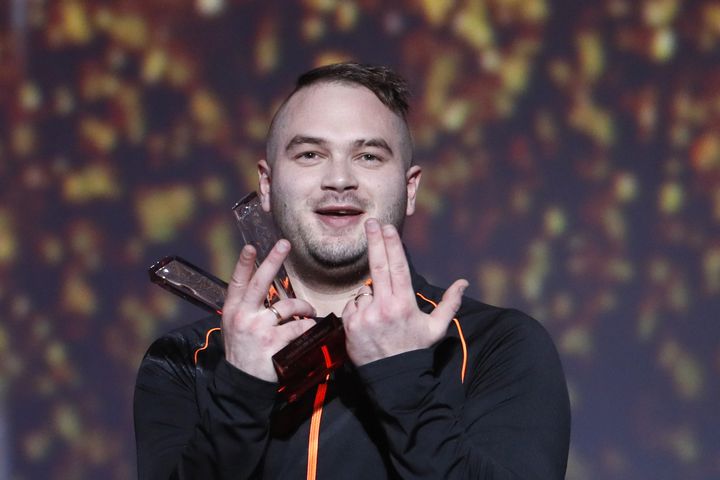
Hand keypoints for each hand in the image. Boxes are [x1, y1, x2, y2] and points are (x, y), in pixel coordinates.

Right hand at [222, 240, 315, 381]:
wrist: (242, 383)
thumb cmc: (242, 351)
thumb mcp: (235, 327)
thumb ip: (246, 308)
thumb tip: (264, 289)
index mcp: (232, 310)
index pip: (237, 281)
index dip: (244, 263)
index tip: (251, 247)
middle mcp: (243, 316)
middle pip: (260, 282)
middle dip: (273, 260)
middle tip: (284, 244)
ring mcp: (258, 329)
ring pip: (288, 306)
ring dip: (304, 306)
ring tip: (310, 310)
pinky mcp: (273, 343)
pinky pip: (298, 328)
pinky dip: (307, 327)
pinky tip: (310, 329)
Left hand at [341, 219, 467, 365]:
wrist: (394, 379)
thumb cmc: (415, 351)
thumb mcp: (436, 329)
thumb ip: (450, 303)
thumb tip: (464, 282)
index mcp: (405, 304)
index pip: (398, 267)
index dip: (392, 244)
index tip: (388, 227)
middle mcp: (385, 306)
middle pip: (378, 265)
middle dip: (374, 240)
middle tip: (370, 222)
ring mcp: (366, 315)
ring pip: (364, 290)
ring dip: (369, 294)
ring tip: (379, 317)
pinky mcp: (350, 324)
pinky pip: (352, 305)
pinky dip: (358, 309)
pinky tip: (368, 323)